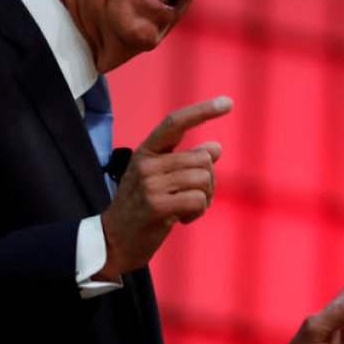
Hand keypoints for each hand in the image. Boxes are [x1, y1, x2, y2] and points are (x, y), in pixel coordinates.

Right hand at [97, 96, 230, 278]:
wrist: (115, 241)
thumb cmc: (142, 208)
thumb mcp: (161, 178)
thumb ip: (186, 161)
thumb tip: (216, 147)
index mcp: (147, 151)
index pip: (175, 122)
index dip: (202, 111)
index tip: (228, 102)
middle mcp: (146, 163)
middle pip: (202, 159)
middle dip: (209, 181)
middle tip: (195, 198)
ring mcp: (149, 184)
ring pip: (204, 179)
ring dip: (204, 198)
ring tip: (187, 209)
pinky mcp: (156, 205)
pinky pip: (198, 200)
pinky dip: (198, 211)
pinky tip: (183, 220)